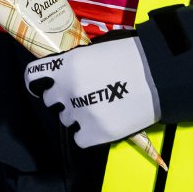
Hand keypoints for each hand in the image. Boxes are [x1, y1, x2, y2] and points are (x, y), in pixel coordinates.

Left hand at [25, 30, 160, 149]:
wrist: (160, 75)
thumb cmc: (131, 57)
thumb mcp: (92, 52)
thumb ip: (72, 66)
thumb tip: (62, 76)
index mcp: (64, 66)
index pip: (32, 77)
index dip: (37, 83)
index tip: (42, 87)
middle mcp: (67, 90)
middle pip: (50, 101)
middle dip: (63, 99)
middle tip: (84, 96)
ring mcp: (81, 113)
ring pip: (66, 120)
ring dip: (78, 116)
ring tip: (100, 108)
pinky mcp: (97, 133)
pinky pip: (80, 139)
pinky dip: (88, 134)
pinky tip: (101, 124)